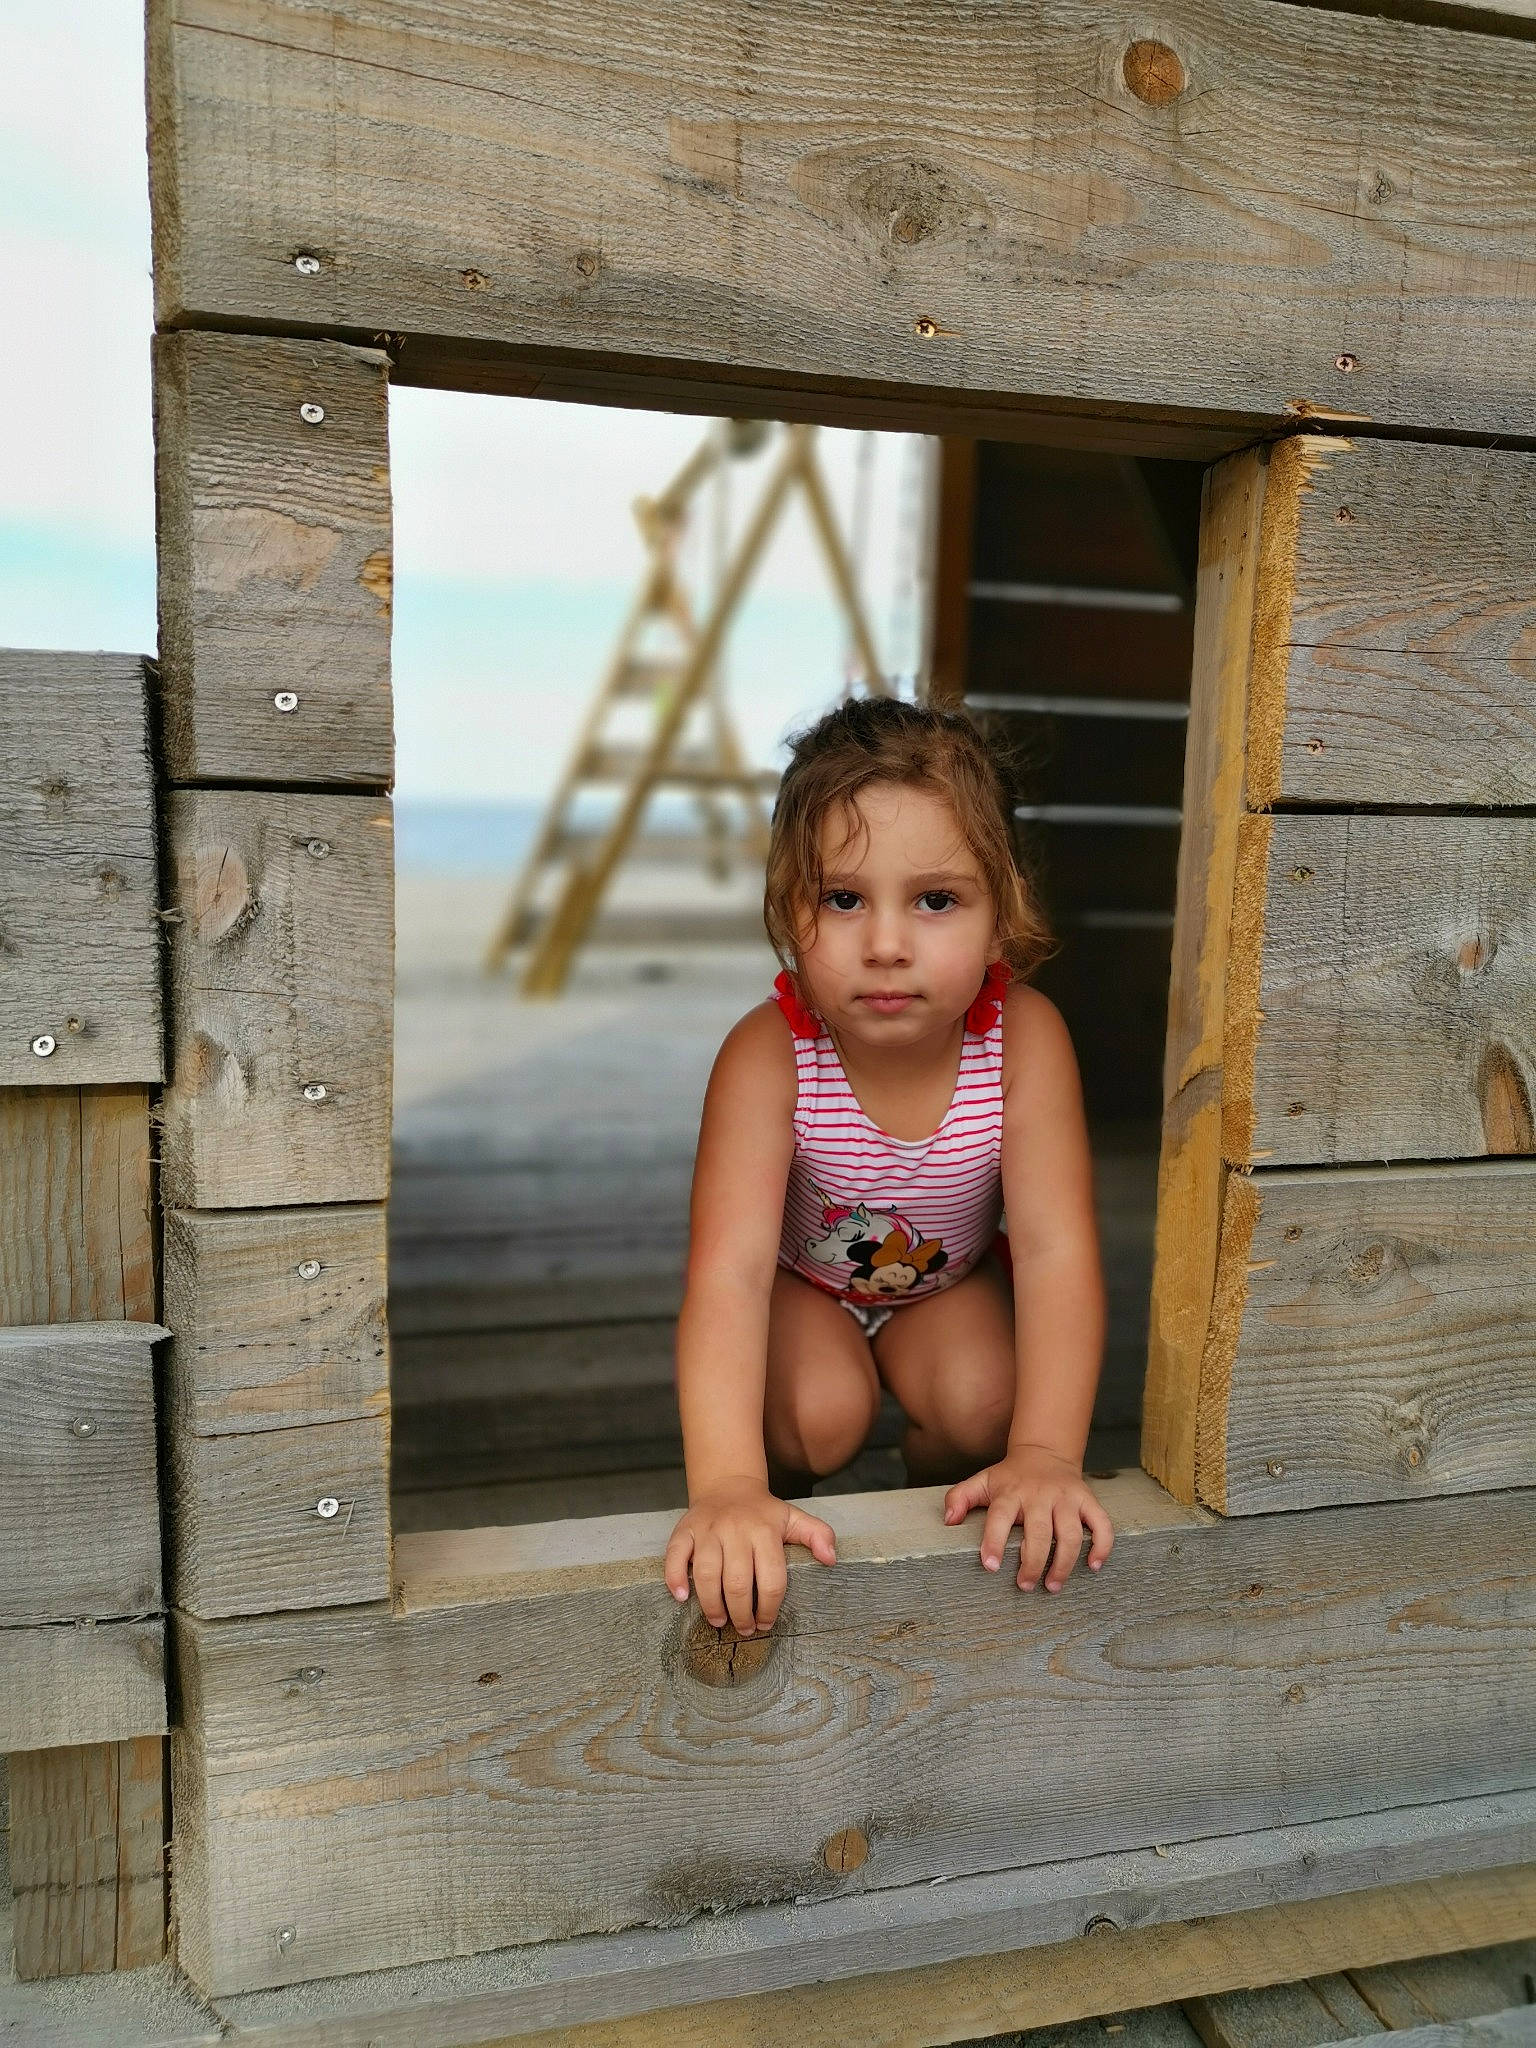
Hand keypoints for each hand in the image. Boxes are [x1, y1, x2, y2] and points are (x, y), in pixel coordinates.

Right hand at [664, 1477, 836, 1634]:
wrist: (728, 1485)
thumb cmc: (763, 1513)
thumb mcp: (794, 1518)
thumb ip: (817, 1535)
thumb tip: (831, 1559)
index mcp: (764, 1531)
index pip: (771, 1578)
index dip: (769, 1607)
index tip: (766, 1623)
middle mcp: (735, 1530)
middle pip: (737, 1582)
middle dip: (741, 1613)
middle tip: (744, 1628)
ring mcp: (707, 1530)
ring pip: (705, 1573)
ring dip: (711, 1605)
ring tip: (719, 1621)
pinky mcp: (685, 1530)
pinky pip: (675, 1556)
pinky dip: (675, 1578)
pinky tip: (681, 1598)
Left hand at [942, 1444, 1113, 1590]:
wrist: (1045, 1452)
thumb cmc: (1010, 1477)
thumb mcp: (982, 1481)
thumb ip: (960, 1498)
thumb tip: (948, 1520)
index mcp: (1011, 1493)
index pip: (999, 1518)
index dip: (994, 1542)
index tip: (990, 1566)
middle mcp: (1040, 1495)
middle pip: (1039, 1533)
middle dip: (1033, 1563)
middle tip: (1025, 1586)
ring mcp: (1066, 1498)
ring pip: (1071, 1534)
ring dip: (1064, 1564)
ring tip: (1053, 1586)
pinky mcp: (1088, 1500)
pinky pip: (1102, 1524)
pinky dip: (1102, 1546)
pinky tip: (1094, 1566)